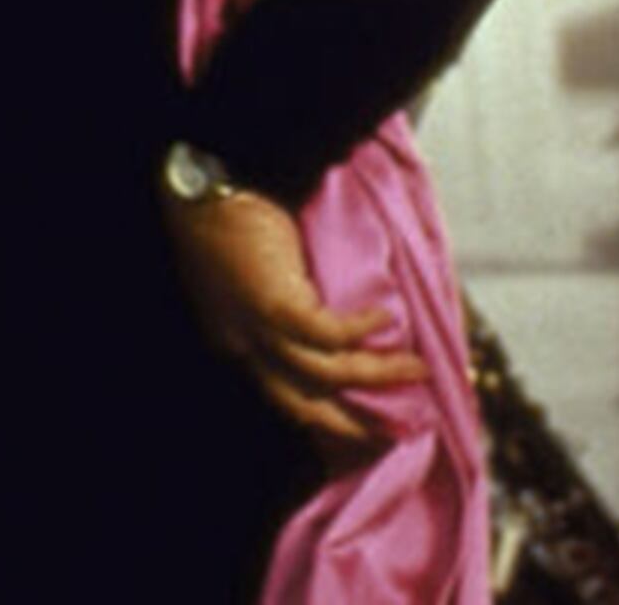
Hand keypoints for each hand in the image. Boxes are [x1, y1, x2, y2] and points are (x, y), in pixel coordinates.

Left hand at [163, 185, 427, 473]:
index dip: (328, 417)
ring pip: (329, 373)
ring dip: (379, 375)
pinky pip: (332, 334)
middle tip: (398, 427)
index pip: (286, 397)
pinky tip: (387, 320)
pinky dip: (363, 330)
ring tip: (418, 369)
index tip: (364, 426)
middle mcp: (245, 349)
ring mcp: (260, 332)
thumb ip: (284, 306)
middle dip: (355, 424)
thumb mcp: (249, 280)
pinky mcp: (277, 307)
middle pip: (307, 406)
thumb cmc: (223, 222)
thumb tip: (335, 311)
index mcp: (237, 344)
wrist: (200, 190)